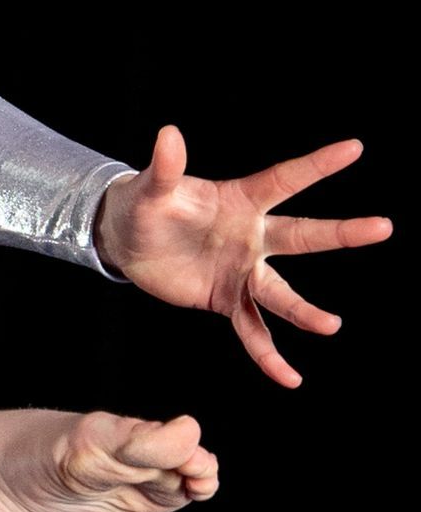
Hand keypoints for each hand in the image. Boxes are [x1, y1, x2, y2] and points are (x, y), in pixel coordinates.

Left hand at [95, 122, 392, 387]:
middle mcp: (251, 236)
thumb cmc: (144, 207)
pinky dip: (268, 355)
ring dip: (303, 311)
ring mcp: (243, 270)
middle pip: (302, 235)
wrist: (128, 244)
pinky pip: (253, 331)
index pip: (284, 180)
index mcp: (240, 200)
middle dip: (342, 233)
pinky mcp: (227, 300)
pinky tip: (289, 378)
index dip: (317, 165)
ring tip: (331, 326)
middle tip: (383, 227)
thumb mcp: (150, 189)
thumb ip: (165, 168)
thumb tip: (168, 133)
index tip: (354, 147)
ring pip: (280, 293)